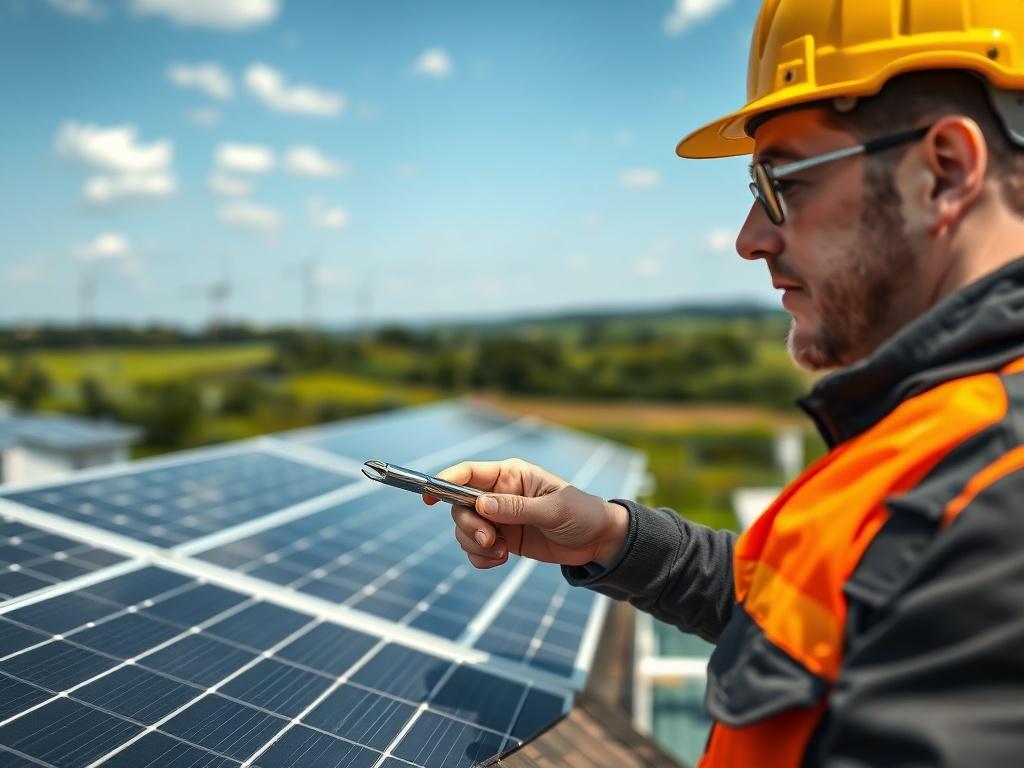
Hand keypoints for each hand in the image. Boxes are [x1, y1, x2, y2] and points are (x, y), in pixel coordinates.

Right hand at [423, 458, 628, 569]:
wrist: (598, 542)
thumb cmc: (582, 514)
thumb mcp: (553, 510)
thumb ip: (517, 507)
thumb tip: (482, 505)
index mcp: (511, 475)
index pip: (469, 473)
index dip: (445, 481)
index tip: (429, 497)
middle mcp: (499, 494)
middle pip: (460, 507)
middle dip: (469, 526)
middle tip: (490, 540)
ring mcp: (499, 518)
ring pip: (464, 530)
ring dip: (476, 545)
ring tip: (503, 553)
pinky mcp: (502, 540)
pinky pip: (476, 550)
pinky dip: (482, 558)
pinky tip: (502, 560)